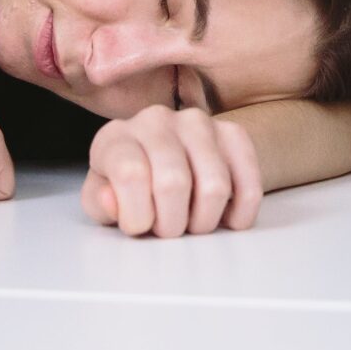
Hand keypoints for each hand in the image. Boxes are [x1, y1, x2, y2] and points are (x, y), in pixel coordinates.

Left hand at [82, 105, 261, 238]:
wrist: (163, 164)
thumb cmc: (128, 189)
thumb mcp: (101, 201)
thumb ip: (101, 203)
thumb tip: (113, 200)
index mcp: (116, 137)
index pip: (131, 174)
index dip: (138, 215)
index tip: (139, 226)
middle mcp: (156, 120)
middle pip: (174, 184)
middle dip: (172, 224)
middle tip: (168, 229)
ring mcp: (198, 123)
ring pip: (215, 187)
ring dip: (204, 221)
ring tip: (192, 221)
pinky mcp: (233, 133)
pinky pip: (249, 183)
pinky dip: (240, 214)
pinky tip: (224, 218)